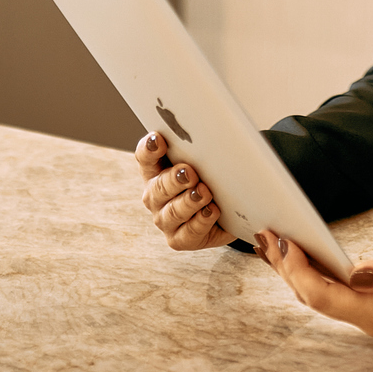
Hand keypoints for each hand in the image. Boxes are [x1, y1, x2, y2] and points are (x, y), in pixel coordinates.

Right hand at [134, 130, 231, 250]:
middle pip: (158, 187)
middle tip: (189, 172)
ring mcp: (165, 220)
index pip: (145, 157)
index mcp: (156, 171)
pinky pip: (188, 233)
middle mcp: (156, 196)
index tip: (158, 139)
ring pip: (172, 212)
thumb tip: (214, 132)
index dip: (149, 149)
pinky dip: (201, 221)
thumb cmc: (211, 178)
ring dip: (189, 202)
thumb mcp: (205, 160)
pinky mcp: (179, 239)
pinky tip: (212, 211)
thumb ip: (200, 148)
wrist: (227, 211)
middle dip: (174, 180)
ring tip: (204, 192)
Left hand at [254, 232, 372, 338]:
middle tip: (265, 234)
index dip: (299, 271)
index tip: (285, 241)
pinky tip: (306, 258)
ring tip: (272, 243)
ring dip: (295, 271)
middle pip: (314, 298)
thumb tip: (355, 273)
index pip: (325, 296)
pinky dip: (313, 273)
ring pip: (321, 296)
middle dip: (286, 269)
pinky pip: (334, 292)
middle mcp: (370, 318)